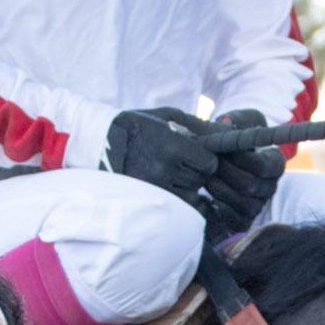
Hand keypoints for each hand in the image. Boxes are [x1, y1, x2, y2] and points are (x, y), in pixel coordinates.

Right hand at [104, 107, 218, 207]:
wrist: (97, 142)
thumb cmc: (136, 125)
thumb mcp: (167, 116)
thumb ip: (198, 125)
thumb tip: (227, 132)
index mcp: (171, 145)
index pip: (208, 163)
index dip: (206, 160)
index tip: (195, 156)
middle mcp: (164, 168)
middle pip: (200, 181)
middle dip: (195, 173)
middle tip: (180, 164)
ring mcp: (153, 187)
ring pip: (189, 196)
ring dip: (186, 188)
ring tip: (169, 174)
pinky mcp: (145, 198)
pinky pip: (175, 207)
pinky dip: (176, 200)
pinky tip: (166, 187)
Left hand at [198, 109, 284, 234]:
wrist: (224, 158)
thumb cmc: (235, 136)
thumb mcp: (240, 121)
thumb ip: (236, 119)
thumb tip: (226, 123)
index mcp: (275, 163)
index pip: (264, 166)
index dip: (241, 159)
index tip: (222, 148)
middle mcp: (270, 187)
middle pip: (250, 186)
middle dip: (224, 173)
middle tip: (206, 162)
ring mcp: (258, 205)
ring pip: (241, 203)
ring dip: (217, 188)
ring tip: (202, 175)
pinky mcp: (244, 220)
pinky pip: (233, 219)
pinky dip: (217, 207)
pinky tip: (204, 193)